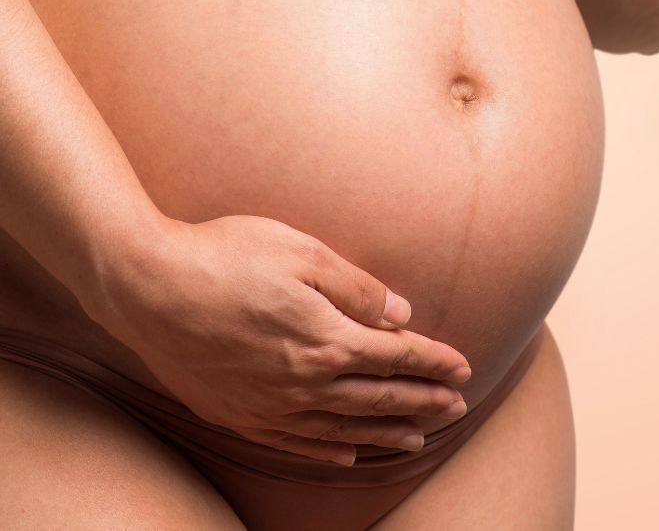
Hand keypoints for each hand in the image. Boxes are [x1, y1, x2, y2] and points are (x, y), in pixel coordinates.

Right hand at [83, 214, 472, 465]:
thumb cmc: (226, 257)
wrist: (145, 287)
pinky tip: (348, 453)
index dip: (434, 363)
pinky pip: (295, 443)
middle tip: (456, 408)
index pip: (397, 357)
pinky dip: (328, 450)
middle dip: (423, 403)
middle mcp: (303, 383)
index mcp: (326, 340)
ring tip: (417, 438)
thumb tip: (402, 315)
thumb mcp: (303, 253)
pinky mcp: (236, 415)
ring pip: (342, 428)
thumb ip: (357, 288)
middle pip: (378, 398)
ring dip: (385, 432)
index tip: (464, 369)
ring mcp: (268, 405)